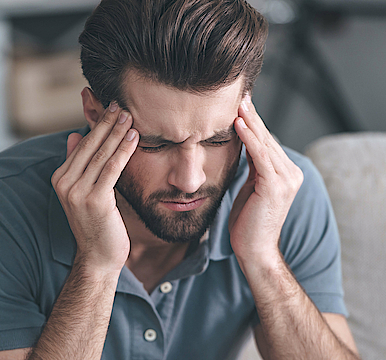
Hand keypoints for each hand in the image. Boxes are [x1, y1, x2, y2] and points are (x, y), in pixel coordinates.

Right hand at [51, 104, 138, 273]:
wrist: (98, 256)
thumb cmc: (96, 224)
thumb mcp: (83, 192)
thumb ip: (79, 164)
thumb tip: (75, 136)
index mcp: (60, 178)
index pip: (81, 145)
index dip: (97, 125)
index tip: (110, 108)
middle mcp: (65, 183)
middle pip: (90, 146)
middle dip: (106, 123)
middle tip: (120, 103)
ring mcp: (77, 192)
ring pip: (101, 154)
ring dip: (117, 132)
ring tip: (129, 115)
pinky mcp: (94, 199)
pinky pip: (111, 168)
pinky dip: (123, 150)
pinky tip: (134, 137)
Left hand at [229, 95, 303, 265]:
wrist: (254, 250)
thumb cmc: (247, 223)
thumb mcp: (249, 188)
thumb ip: (251, 168)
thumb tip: (242, 146)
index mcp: (285, 174)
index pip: (266, 142)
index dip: (253, 123)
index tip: (240, 103)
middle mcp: (290, 173)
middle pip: (266, 139)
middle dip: (251, 116)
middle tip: (239, 94)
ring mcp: (286, 179)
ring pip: (264, 143)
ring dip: (249, 121)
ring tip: (237, 103)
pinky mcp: (275, 186)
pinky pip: (260, 156)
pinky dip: (249, 138)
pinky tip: (238, 123)